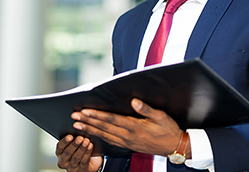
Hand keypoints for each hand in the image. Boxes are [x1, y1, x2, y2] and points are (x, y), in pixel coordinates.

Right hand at [55, 135, 102, 171]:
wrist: (91, 161)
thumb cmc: (81, 149)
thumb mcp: (76, 142)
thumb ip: (74, 136)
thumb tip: (78, 125)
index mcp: (60, 152)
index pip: (60, 147)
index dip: (64, 141)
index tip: (70, 135)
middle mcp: (63, 161)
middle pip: (67, 153)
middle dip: (74, 144)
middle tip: (80, 137)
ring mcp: (71, 167)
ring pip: (75, 158)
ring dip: (81, 149)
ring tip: (86, 141)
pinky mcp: (80, 171)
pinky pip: (83, 162)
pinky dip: (87, 153)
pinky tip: (90, 146)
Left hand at [71, 98, 188, 156]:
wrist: (174, 146)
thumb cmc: (168, 129)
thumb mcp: (161, 116)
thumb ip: (146, 109)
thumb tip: (134, 101)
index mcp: (135, 127)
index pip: (111, 120)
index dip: (96, 115)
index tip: (84, 111)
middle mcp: (128, 136)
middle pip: (104, 128)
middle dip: (88, 122)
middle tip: (74, 117)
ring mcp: (127, 142)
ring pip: (104, 136)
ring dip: (90, 130)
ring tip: (77, 126)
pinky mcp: (128, 145)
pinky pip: (110, 142)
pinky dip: (99, 138)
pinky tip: (93, 135)